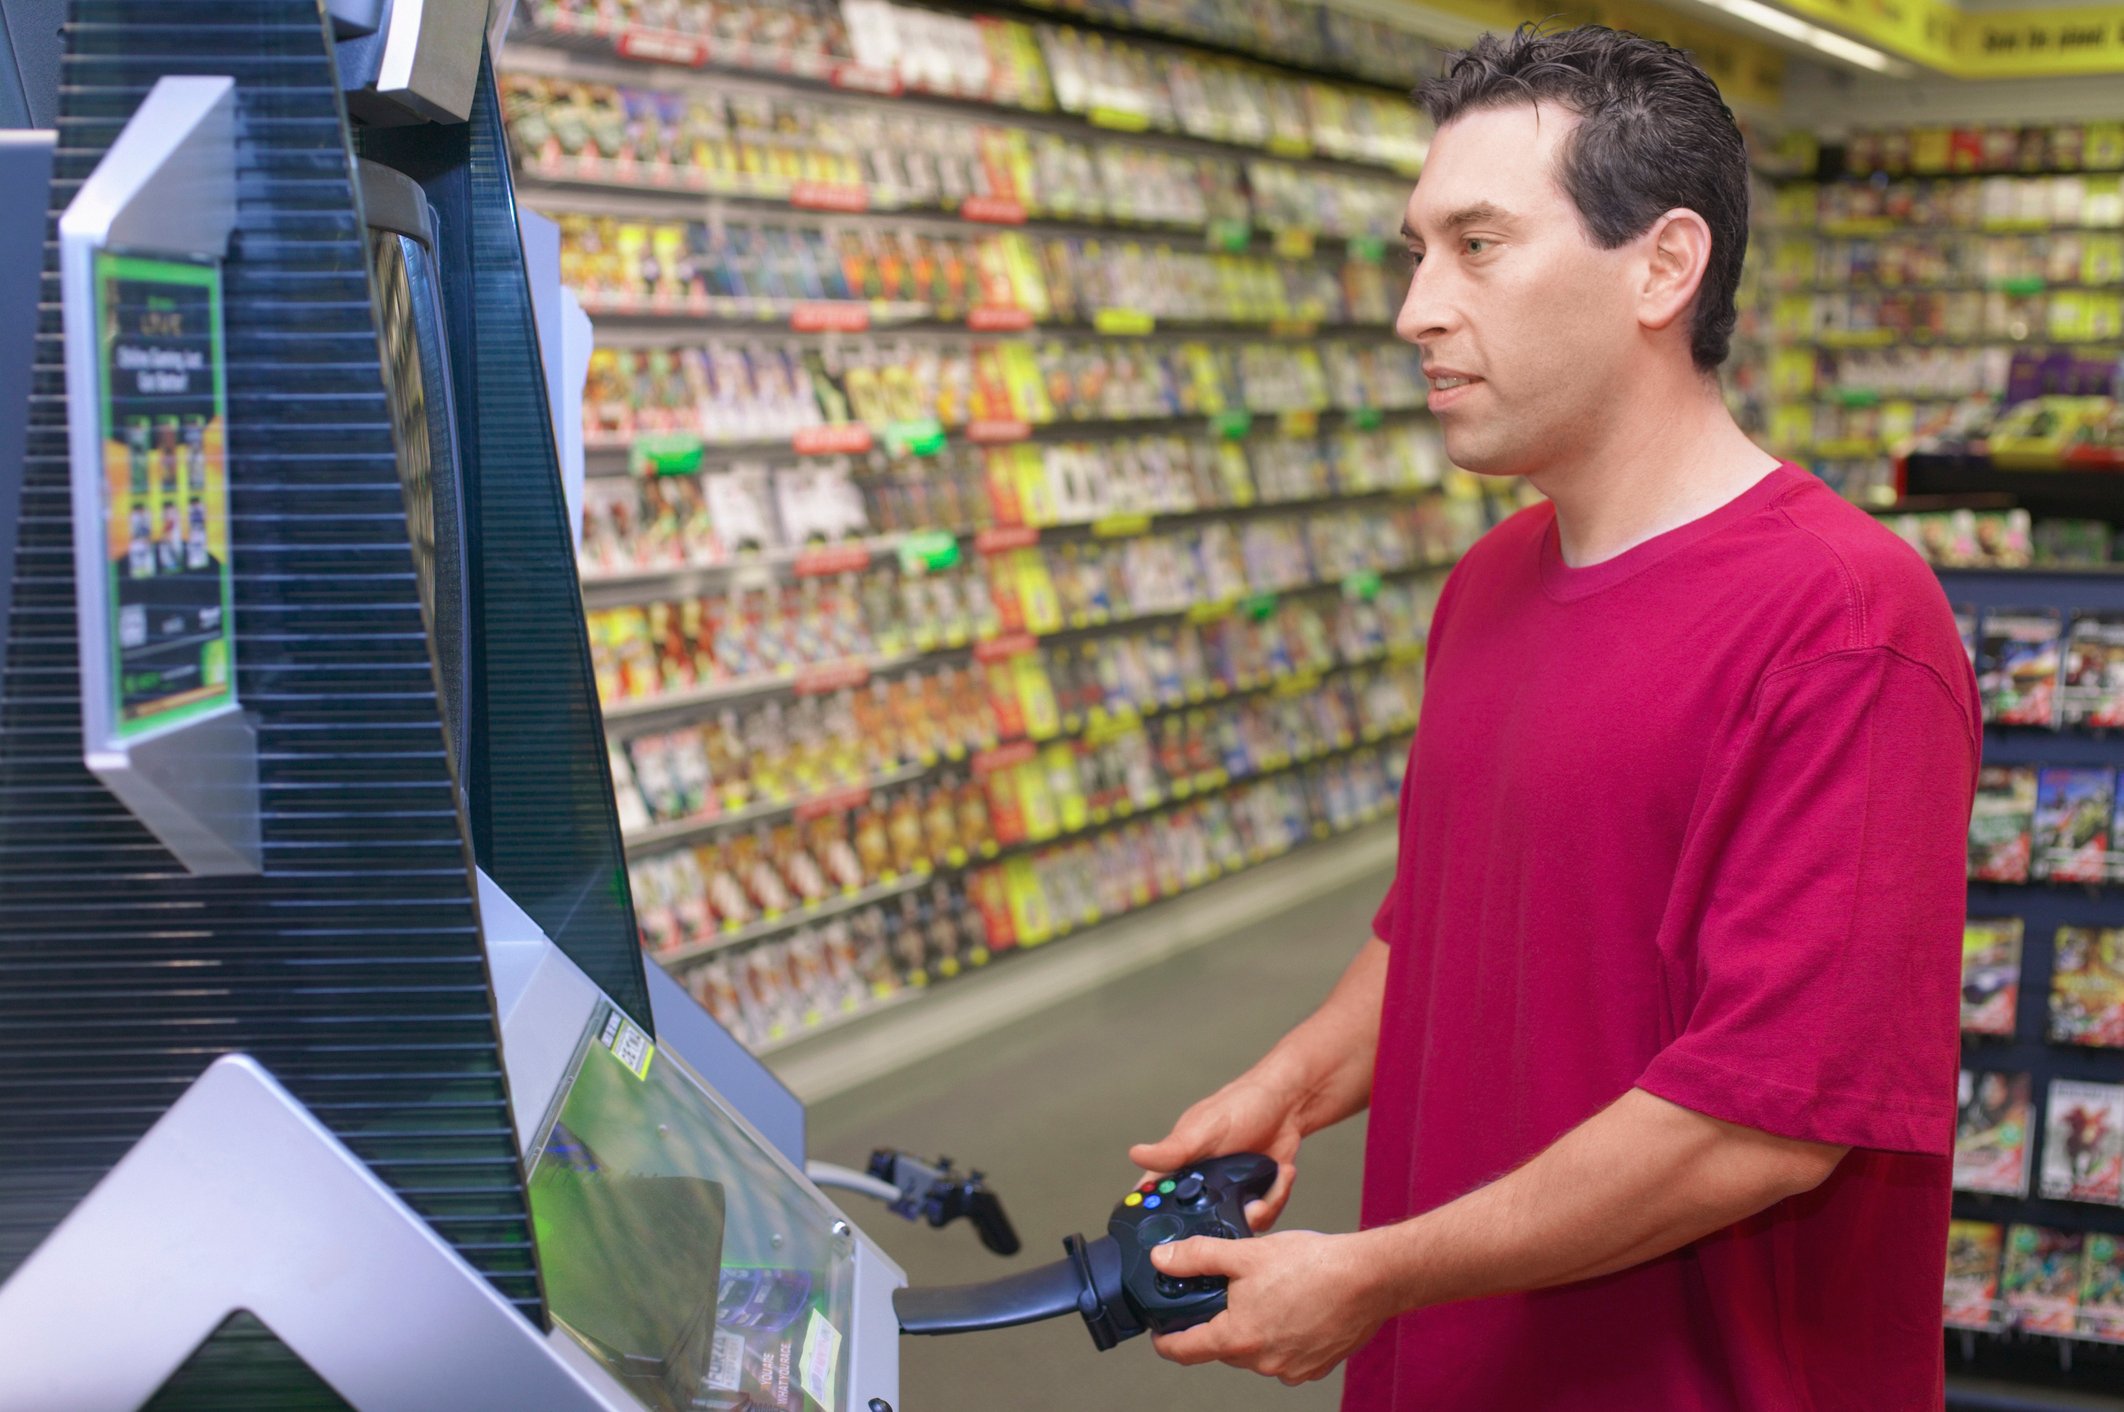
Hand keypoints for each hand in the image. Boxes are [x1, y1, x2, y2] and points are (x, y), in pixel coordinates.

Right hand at [1129, 1077, 1303, 1229]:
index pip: (1155, 1204)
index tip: (1173, 1237)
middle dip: (1219, 1226)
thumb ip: (1173, 1149)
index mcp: (1178, 1171)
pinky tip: (1280, 1175)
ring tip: (1267, 1181)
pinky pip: (1262, 1220)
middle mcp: (1200, 1189)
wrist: (1286, 1107)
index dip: (1156, 1225)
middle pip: (1197, 1228)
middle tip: (1239, 1206)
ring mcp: (1229, 1198)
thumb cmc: (1239, 1107)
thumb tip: (1136, 1154)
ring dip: (1255, 1210)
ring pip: (1233, 1229)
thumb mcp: (1202, 1129)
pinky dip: (1275, 1200)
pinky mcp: (1255, 1203)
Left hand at [1149, 1230, 1387, 1384]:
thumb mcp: (1245, 1252)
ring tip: (1271, 1292)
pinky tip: (1295, 1307)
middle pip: (1222, 1347)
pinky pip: (1285, 1354)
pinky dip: (1283, 1335)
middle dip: (1219, 1321)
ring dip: (1254, 1327)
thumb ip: (1198, 1257)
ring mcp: (1290, 1369)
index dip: (1166, 1340)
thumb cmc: (1313, 1266)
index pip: (1184, 1351)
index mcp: (1238, 1338)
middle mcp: (1262, 1362)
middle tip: (1228, 1290)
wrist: (1369, 1277)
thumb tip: (1164, 1259)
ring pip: (1255, 1350)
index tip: (1161, 1332)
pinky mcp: (1315, 1367)